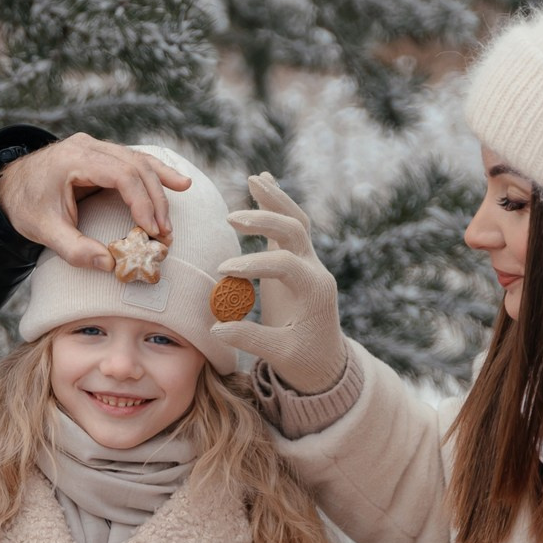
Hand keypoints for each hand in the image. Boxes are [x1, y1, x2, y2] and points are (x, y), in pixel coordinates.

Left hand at [0, 134, 189, 271]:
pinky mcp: (101, 154)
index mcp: (73, 158)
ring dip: (160, 187)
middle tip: (164, 233)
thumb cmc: (25, 206)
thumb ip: (74, 249)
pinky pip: (133, 160)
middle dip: (154, 200)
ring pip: (139, 160)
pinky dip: (155, 173)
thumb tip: (109, 265)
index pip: (121, 174)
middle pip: (135, 166)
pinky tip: (179, 183)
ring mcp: (95, 147)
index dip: (141, 201)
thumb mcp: (43, 231)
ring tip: (176, 209)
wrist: (7, 187)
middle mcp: (87, 146)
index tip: (151, 229)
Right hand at [212, 174, 348, 393]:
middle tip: (231, 219)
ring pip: (297, 221)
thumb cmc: (304, 362)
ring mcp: (308, 264)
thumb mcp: (279, 355)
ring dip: (275, 199)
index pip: (284, 264)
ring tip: (255, 178)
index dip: (254, 264)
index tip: (223, 270)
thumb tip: (216, 328)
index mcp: (315, 291)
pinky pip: (291, 226)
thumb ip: (250, 339)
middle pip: (296, 231)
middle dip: (265, 219)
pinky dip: (277, 204)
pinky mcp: (298, 262)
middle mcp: (315, 271)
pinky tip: (262, 182)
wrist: (326, 364)